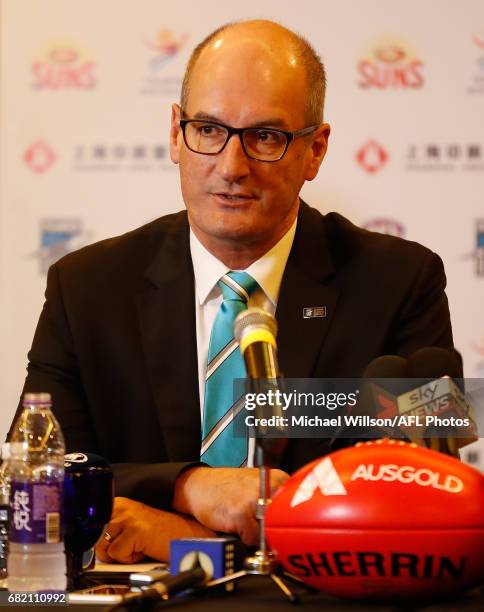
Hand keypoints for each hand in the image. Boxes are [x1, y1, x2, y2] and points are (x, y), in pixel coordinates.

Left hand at [96, 497, 215, 562]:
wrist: (183, 534)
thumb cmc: (158, 532)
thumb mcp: (129, 524)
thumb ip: (110, 529)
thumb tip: (89, 543)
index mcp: (118, 503)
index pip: (92, 526)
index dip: (101, 540)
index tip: (111, 541)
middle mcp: (121, 506)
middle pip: (95, 538)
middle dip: (110, 549)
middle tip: (131, 544)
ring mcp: (127, 517)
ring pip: (104, 548)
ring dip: (120, 554)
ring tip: (138, 545)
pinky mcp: (135, 530)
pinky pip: (118, 554)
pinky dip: (130, 559)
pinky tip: (144, 549)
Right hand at [173, 467, 289, 545]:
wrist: (198, 485)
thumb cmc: (227, 487)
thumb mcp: (257, 487)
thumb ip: (275, 503)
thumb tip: (291, 530)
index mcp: (277, 478)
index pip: (296, 511)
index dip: (286, 523)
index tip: (279, 527)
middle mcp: (269, 486)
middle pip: (285, 523)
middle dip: (274, 530)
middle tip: (259, 525)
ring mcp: (255, 500)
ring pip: (270, 533)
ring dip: (259, 535)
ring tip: (246, 521)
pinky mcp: (241, 514)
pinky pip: (254, 539)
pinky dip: (245, 538)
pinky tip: (235, 524)